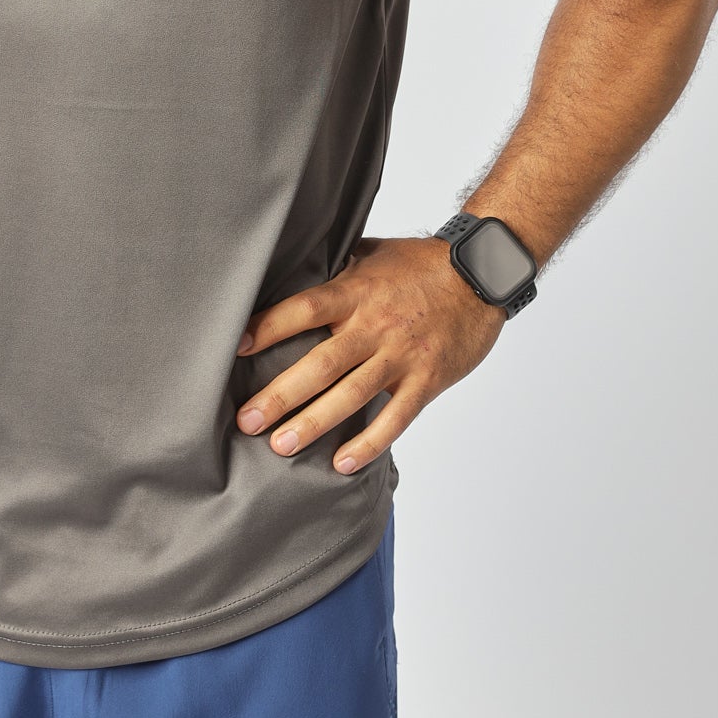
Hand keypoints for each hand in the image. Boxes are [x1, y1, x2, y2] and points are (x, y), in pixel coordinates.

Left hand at [234, 235, 505, 472]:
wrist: (481, 274)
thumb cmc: (421, 263)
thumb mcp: (372, 253)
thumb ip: (334, 269)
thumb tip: (290, 270)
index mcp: (356, 292)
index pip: (304, 309)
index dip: (269, 327)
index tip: (237, 347)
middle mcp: (375, 325)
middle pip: (320, 363)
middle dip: (280, 394)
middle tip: (247, 420)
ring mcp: (401, 355)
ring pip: (351, 395)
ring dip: (313, 423)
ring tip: (280, 446)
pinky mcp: (427, 379)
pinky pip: (395, 418)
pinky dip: (369, 443)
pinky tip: (342, 463)